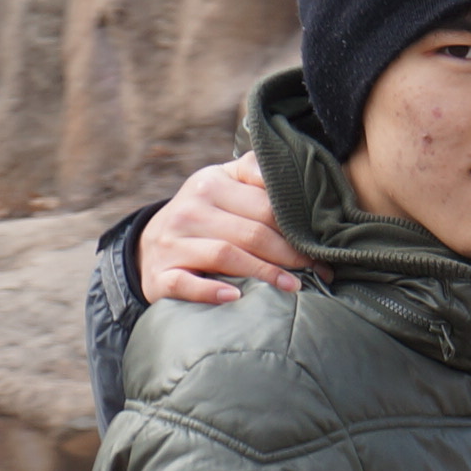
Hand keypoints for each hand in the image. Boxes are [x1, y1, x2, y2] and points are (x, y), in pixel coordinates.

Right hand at [141, 156, 306, 302]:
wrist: (149, 245)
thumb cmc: (203, 214)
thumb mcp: (222, 183)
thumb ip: (253, 173)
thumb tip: (295, 174)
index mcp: (210, 184)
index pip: (265, 204)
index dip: (298, 225)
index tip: (322, 242)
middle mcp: (189, 210)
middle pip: (252, 233)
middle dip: (291, 254)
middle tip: (318, 270)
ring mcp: (172, 243)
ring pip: (226, 255)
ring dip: (265, 273)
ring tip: (294, 286)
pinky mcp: (160, 275)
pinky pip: (186, 284)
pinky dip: (211, 291)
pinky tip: (236, 298)